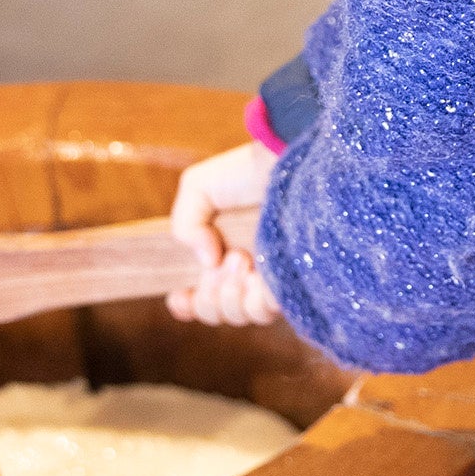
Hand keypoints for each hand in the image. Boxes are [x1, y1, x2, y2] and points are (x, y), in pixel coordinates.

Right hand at [166, 141, 280, 325]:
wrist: (285, 160)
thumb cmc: (246, 170)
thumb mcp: (197, 188)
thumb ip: (185, 225)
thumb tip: (206, 263)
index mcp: (220, 256)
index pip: (200, 298)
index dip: (187, 306)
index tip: (180, 296)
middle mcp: (245, 273)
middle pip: (218, 312)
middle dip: (211, 294)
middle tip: (230, 256)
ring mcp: (270, 279)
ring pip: (242, 315)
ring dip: (232, 295)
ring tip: (243, 258)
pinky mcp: (294, 282)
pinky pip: (268, 311)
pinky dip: (255, 300)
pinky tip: (257, 273)